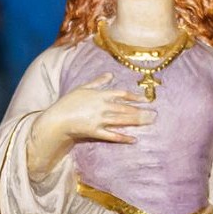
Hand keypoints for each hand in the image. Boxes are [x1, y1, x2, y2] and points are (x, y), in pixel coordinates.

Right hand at [24, 74, 152, 179]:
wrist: (58, 119)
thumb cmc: (69, 102)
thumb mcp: (83, 88)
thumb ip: (98, 82)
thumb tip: (110, 74)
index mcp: (99, 95)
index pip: (121, 94)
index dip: (134, 97)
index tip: (146, 100)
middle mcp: (101, 107)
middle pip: (125, 109)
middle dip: (140, 111)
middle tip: (154, 114)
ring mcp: (99, 120)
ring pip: (121, 121)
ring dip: (136, 121)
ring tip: (149, 122)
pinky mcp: (95, 132)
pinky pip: (111, 135)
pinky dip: (123, 137)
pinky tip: (134, 139)